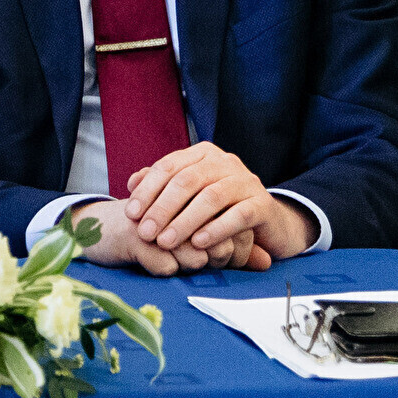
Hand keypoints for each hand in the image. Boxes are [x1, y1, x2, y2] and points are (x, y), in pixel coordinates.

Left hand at [81, 143, 314, 273]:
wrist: (266, 223)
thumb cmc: (219, 209)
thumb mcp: (189, 196)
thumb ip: (161, 186)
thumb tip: (131, 182)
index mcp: (202, 154)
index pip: (168, 166)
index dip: (147, 190)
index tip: (131, 214)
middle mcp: (225, 162)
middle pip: (187, 180)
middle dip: (162, 208)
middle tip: (145, 232)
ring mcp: (246, 181)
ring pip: (211, 197)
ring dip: (185, 221)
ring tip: (166, 241)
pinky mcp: (263, 203)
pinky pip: (239, 215)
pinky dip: (217, 229)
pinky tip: (199, 243)